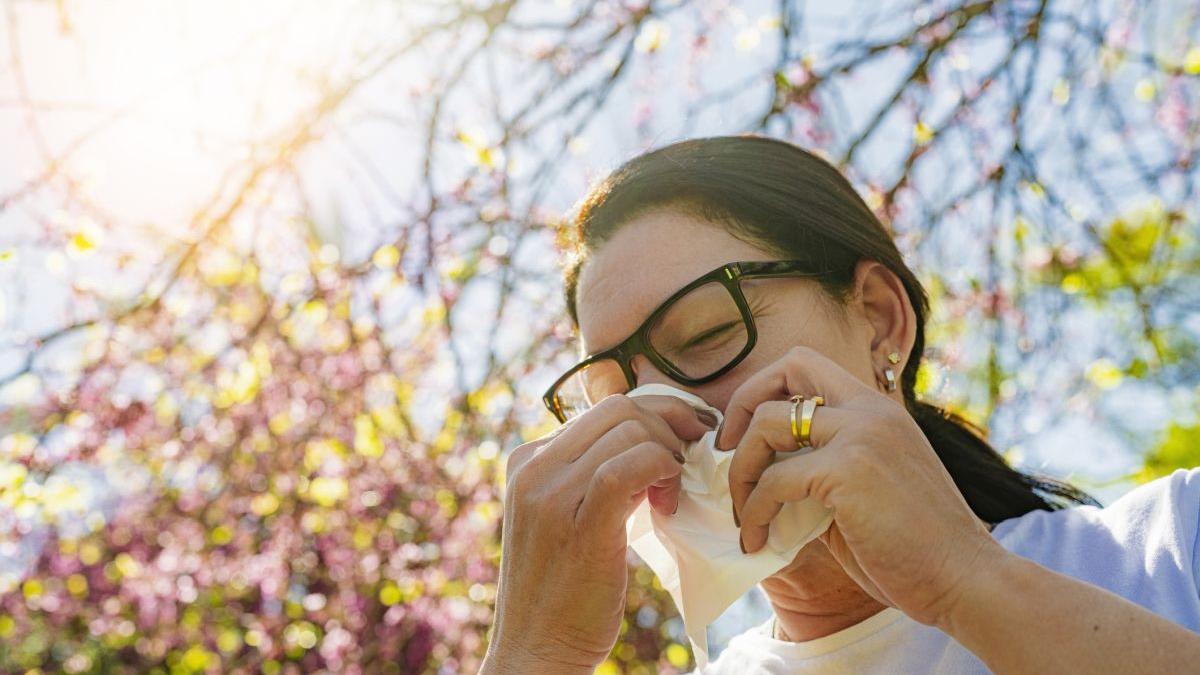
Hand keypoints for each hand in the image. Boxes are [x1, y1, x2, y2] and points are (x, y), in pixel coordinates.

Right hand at [482, 394, 715, 671]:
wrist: (536, 649)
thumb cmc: (563, 589)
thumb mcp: (565, 516)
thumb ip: (590, 476)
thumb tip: (649, 441)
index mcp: (528, 460)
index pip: (603, 408)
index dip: (655, 417)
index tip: (684, 441)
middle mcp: (532, 467)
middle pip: (619, 409)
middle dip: (669, 426)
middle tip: (689, 462)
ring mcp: (549, 493)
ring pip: (629, 430)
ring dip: (668, 453)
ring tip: (671, 494)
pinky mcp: (578, 522)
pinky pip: (631, 465)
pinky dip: (662, 470)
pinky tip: (668, 502)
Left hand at [716, 345, 1004, 626]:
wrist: (966, 580)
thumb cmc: (915, 549)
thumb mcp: (864, 492)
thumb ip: (820, 472)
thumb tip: (763, 479)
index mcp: (877, 410)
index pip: (806, 364)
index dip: (763, 391)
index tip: (743, 438)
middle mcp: (870, 411)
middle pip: (786, 367)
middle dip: (742, 407)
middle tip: (726, 457)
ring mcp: (862, 435)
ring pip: (768, 423)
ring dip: (740, 470)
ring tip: (742, 512)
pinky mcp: (850, 470)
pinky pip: (774, 480)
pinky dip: (754, 511)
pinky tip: (758, 540)